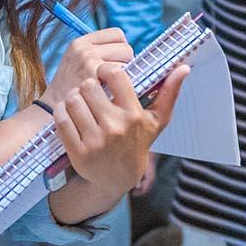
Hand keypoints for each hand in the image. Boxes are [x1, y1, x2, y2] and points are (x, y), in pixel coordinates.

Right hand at [41, 28, 133, 107]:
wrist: (54, 111)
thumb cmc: (72, 88)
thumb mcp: (78, 63)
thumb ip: (99, 52)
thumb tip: (129, 52)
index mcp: (80, 42)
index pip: (117, 34)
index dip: (120, 48)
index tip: (115, 61)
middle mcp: (83, 49)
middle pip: (125, 47)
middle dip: (124, 62)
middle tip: (112, 78)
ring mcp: (87, 61)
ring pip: (126, 63)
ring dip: (122, 76)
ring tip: (108, 86)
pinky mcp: (93, 76)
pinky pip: (121, 77)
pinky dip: (119, 87)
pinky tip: (108, 94)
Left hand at [55, 62, 187, 190]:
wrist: (118, 178)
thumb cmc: (137, 142)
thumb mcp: (156, 120)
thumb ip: (170, 92)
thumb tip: (184, 67)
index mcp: (134, 115)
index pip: (115, 75)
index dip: (106, 69)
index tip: (105, 74)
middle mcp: (115, 128)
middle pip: (89, 85)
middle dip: (88, 85)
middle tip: (91, 91)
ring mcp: (95, 141)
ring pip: (72, 100)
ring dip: (73, 98)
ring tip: (80, 103)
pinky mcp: (77, 152)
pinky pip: (61, 119)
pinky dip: (62, 113)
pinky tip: (70, 115)